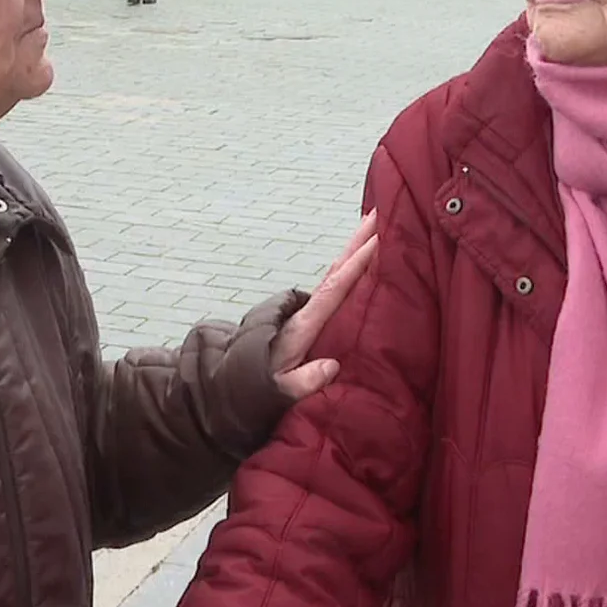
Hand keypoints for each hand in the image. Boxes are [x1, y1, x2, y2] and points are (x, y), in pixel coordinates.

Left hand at [270, 212, 379, 399]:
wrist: (228, 390)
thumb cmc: (254, 392)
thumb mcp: (277, 392)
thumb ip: (302, 382)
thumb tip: (330, 368)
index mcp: (301, 328)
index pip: (334, 291)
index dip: (356, 266)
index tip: (377, 241)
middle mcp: (303, 315)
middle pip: (335, 271)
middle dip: (356, 243)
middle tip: (378, 214)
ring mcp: (304, 315)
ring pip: (334, 275)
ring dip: (352, 251)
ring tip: (372, 227)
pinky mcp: (306, 321)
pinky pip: (331, 288)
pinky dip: (345, 269)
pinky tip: (355, 263)